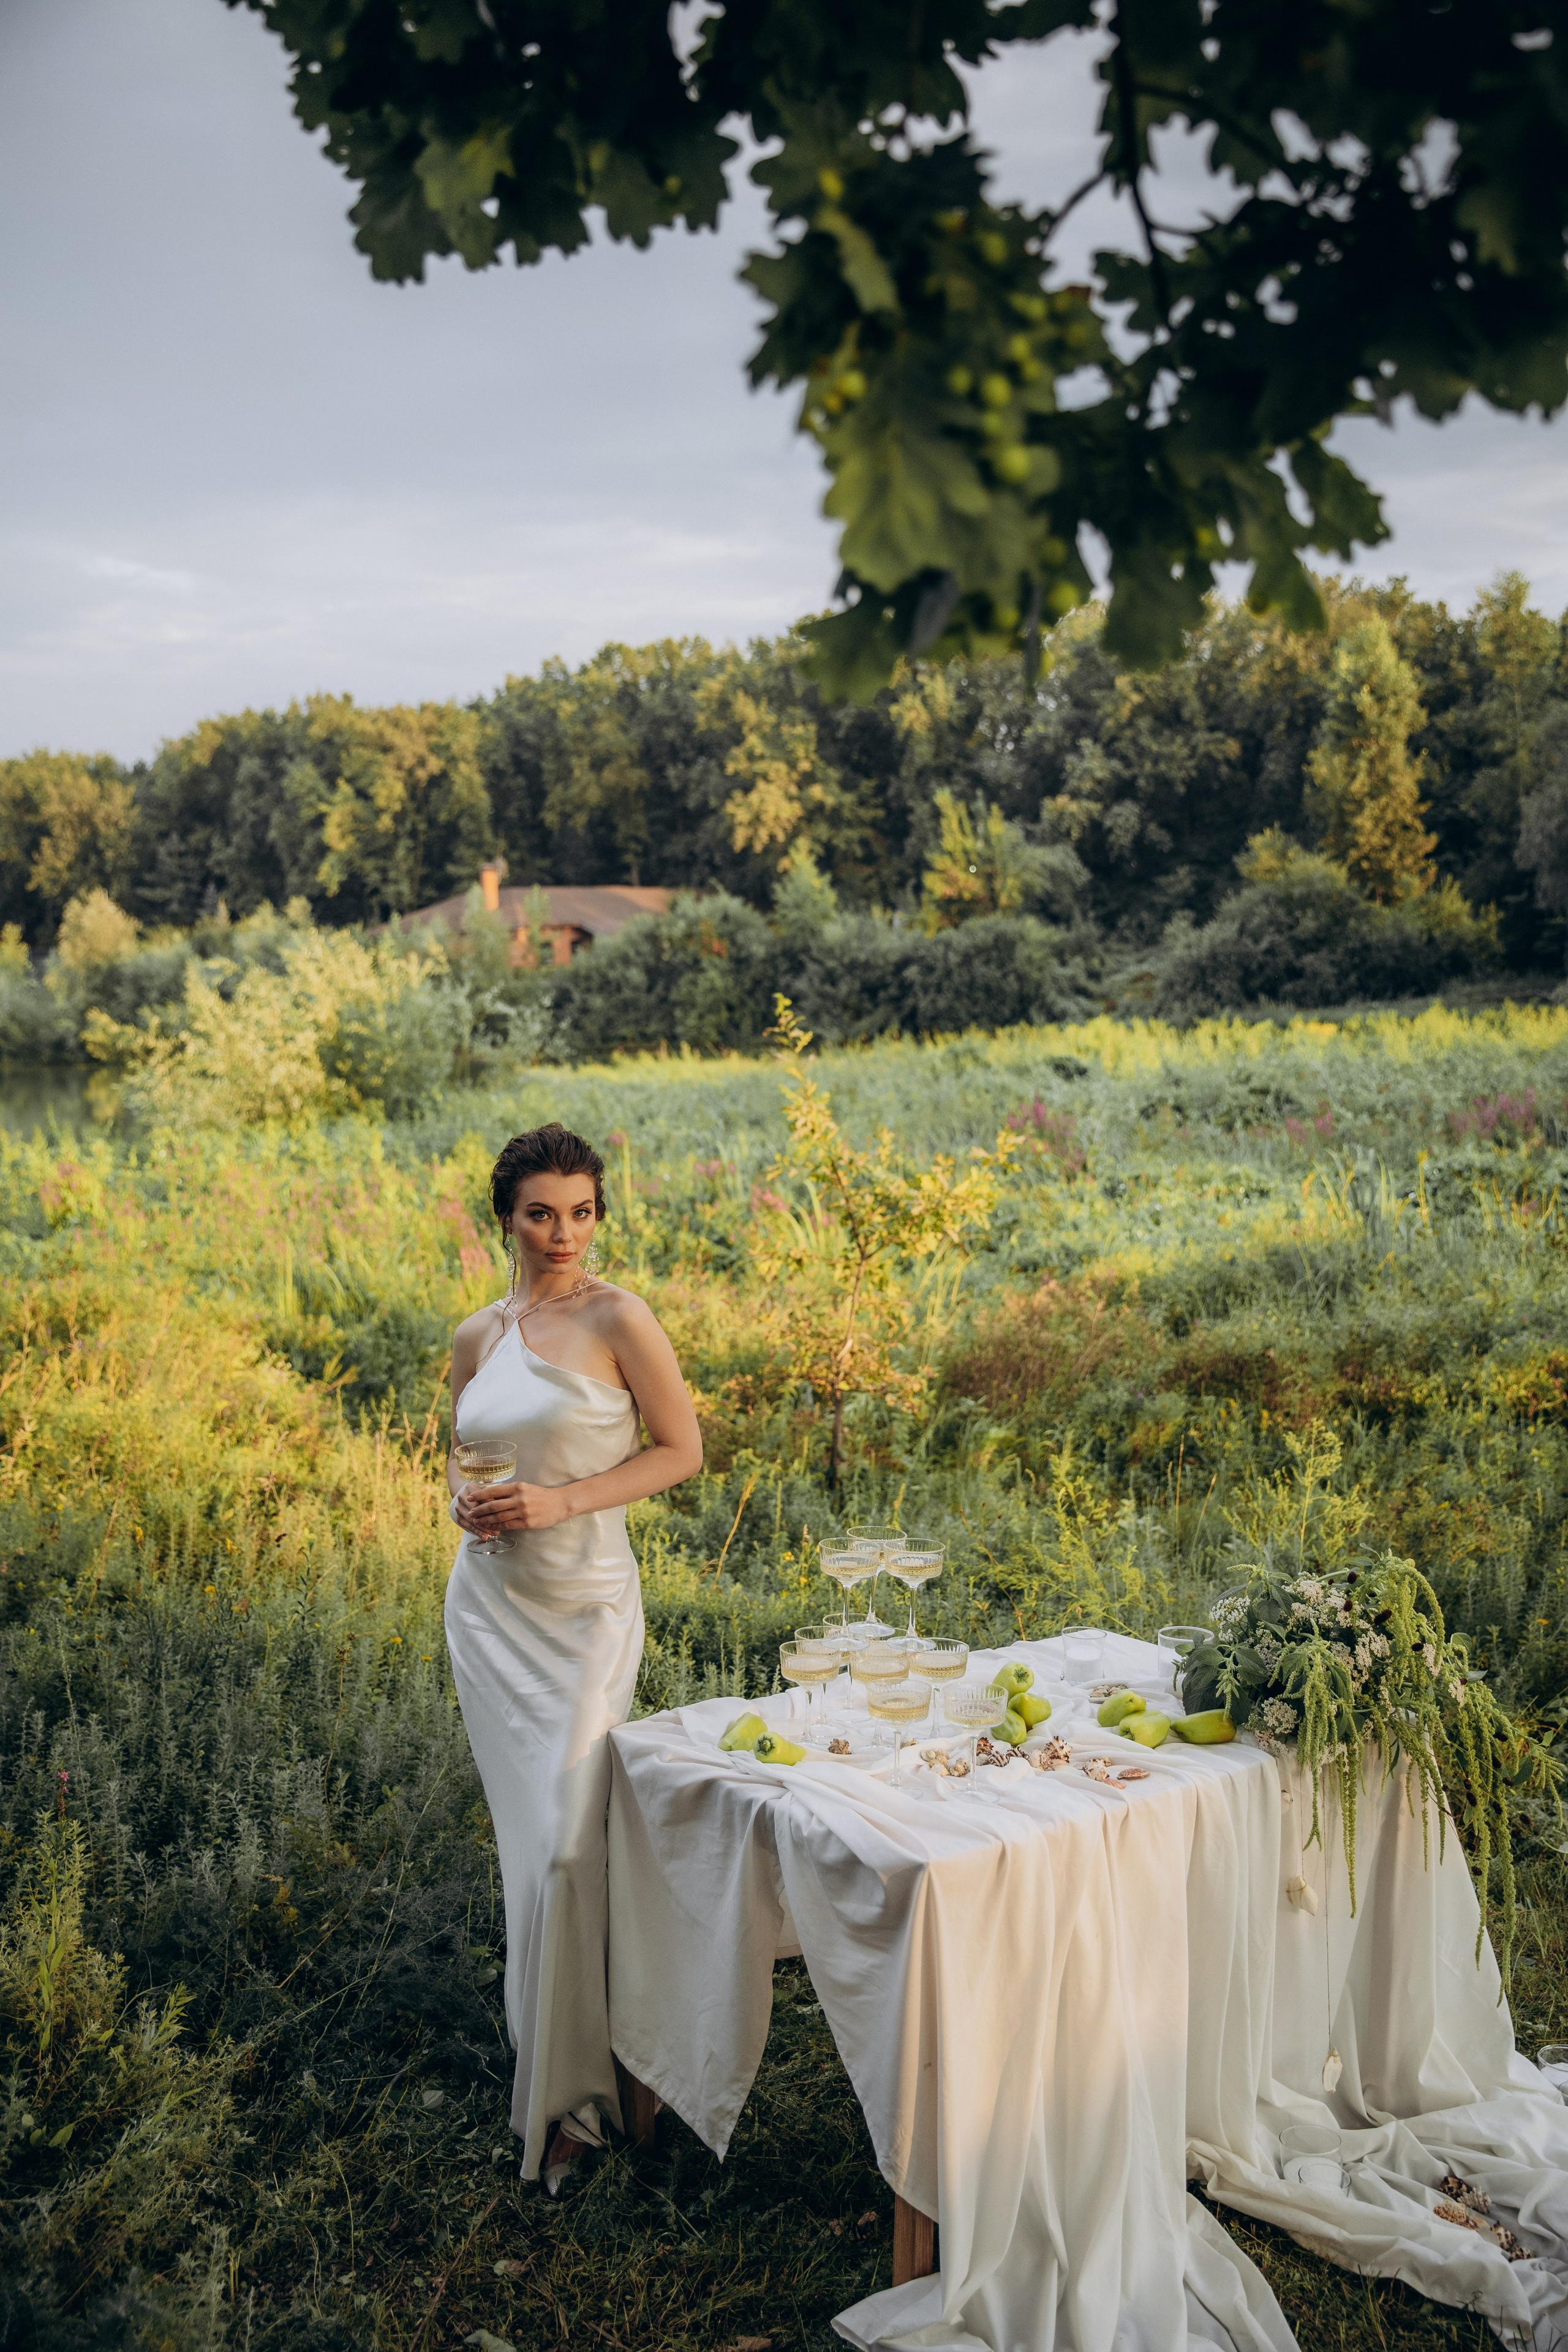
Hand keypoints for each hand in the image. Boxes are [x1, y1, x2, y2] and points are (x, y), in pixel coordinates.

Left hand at [453, 1478, 570, 1533]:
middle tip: (471, 1513)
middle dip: (479, 1510)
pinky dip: (497, 1526)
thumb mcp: (526, 1488)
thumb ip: (510, 1492)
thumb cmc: (541, 1495)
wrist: (560, 1503)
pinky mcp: (527, 1522)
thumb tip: (491, 1496)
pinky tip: (491, 1527)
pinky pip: (508, 1525)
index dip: (480, 1495)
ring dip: (486, 1520)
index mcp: (518, 1487)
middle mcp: (519, 1498)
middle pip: (493, 1505)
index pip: (494, 1490)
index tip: (470, 1497)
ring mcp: (523, 1511)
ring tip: (477, 1521)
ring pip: (499, 1516)